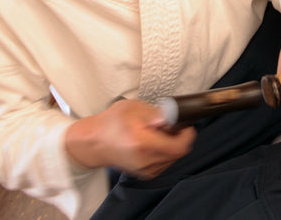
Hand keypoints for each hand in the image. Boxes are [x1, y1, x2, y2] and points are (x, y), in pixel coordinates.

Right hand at [65, 99, 195, 178]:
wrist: (93, 143)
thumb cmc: (110, 124)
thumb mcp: (132, 108)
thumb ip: (155, 112)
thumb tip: (172, 115)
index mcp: (143, 144)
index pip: (179, 147)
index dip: (187, 135)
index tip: (186, 125)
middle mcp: (145, 161)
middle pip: (179, 153)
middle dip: (179, 138)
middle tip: (172, 125)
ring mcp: (145, 170)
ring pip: (173, 158)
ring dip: (172, 145)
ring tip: (160, 133)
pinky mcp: (145, 173)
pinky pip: (165, 163)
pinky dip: (165, 152)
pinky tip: (155, 142)